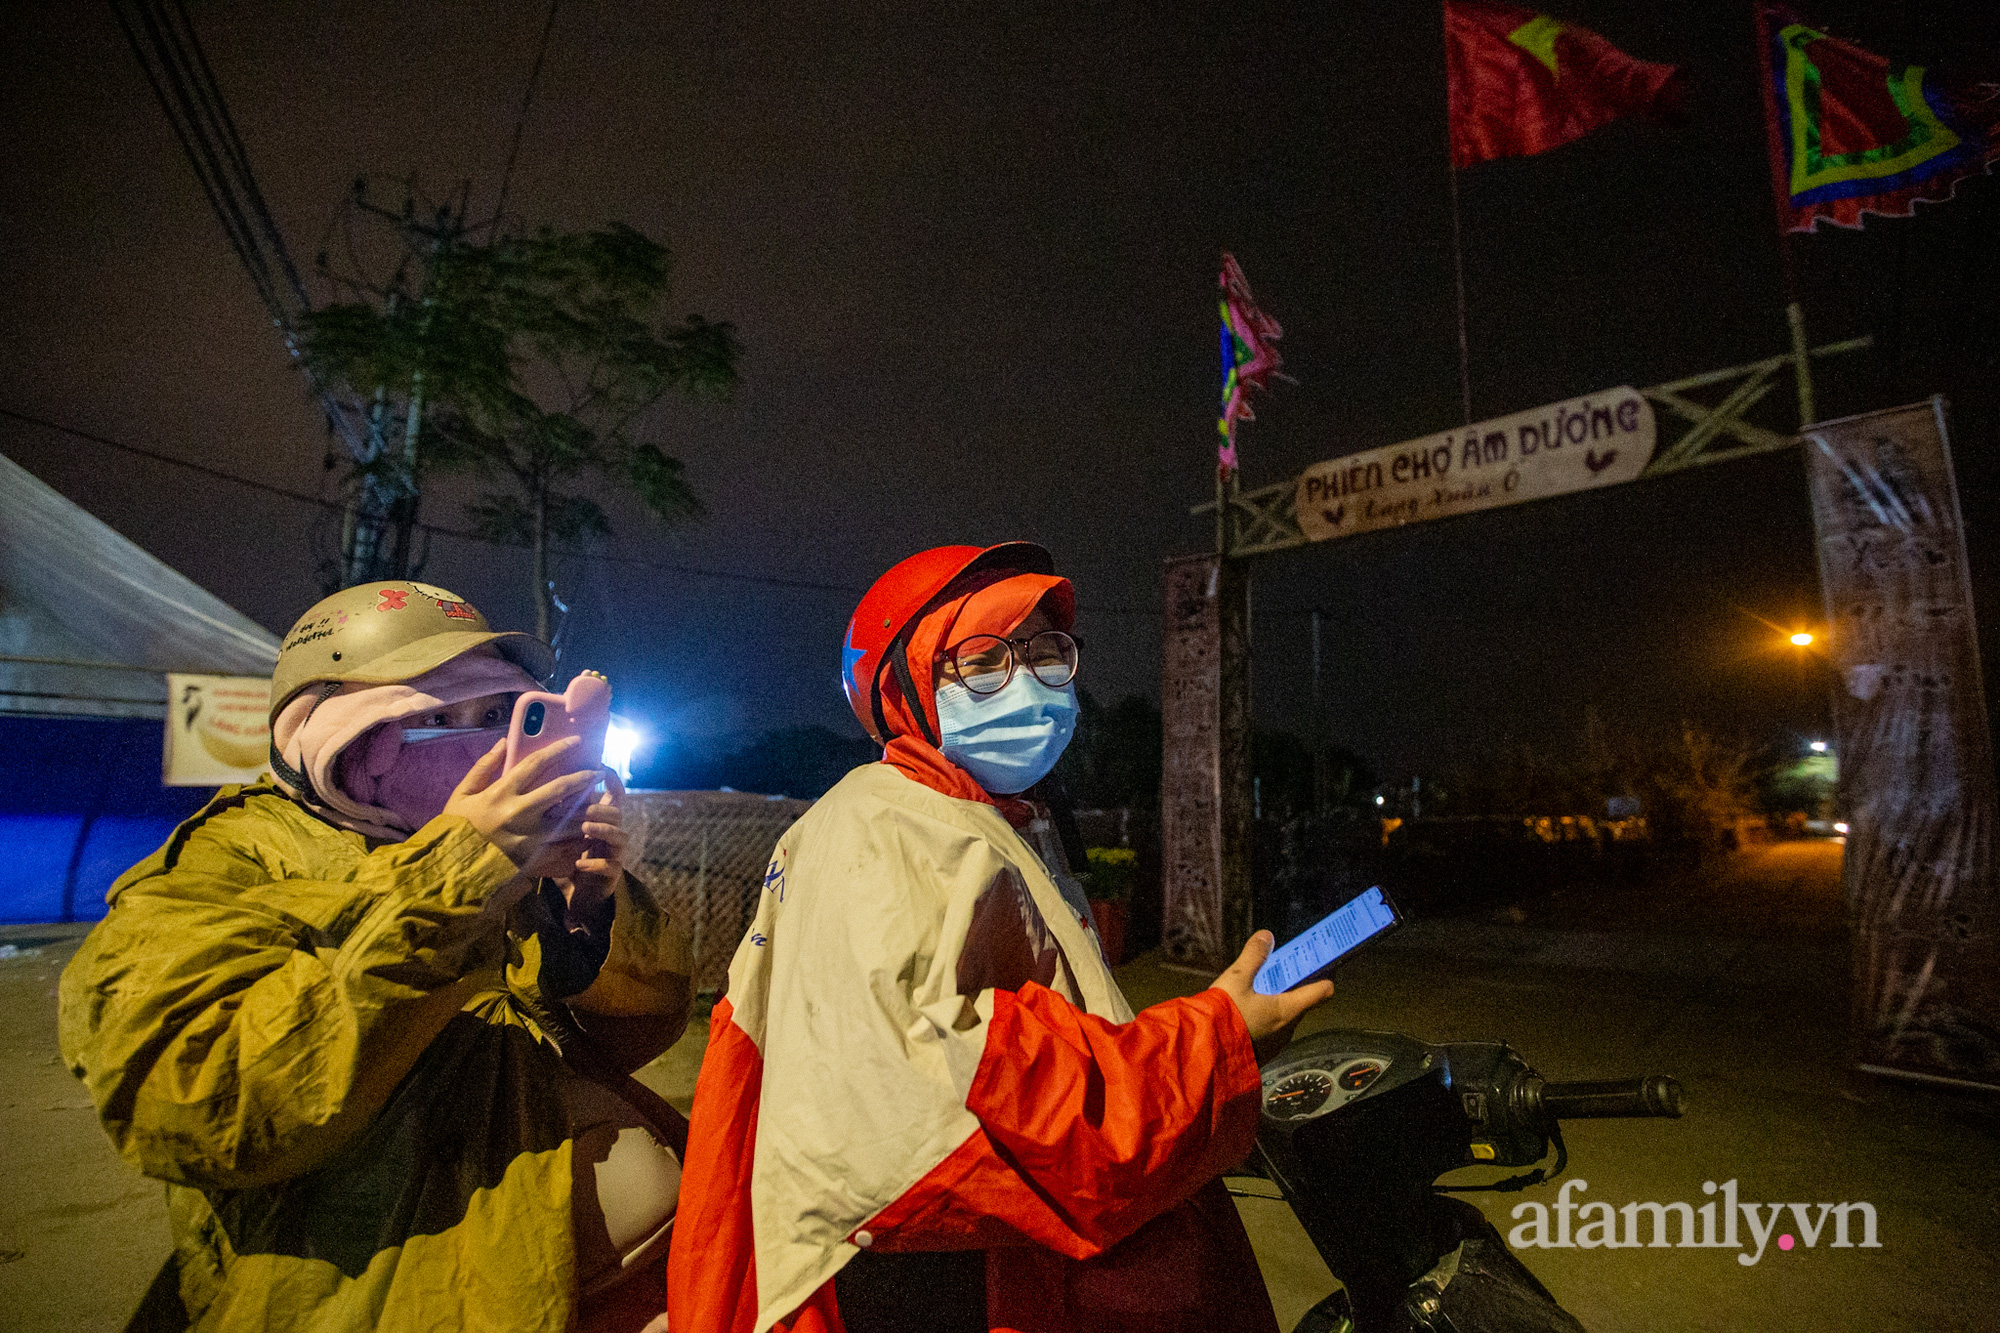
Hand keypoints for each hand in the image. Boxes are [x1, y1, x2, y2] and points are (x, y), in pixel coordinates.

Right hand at [443, 738, 601, 868]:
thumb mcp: (463, 794)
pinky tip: (590, 833)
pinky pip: (567, 849)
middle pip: (561, 789)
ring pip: (570, 821)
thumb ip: (483, 767)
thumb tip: (503, 742)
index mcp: (501, 793)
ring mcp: (530, 839)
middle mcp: (519, 813)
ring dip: (588, 810)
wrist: (453, 869)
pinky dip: (580, 840)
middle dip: (584, 777)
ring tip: (600, 802)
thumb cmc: (457, 828)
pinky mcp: (536, 861)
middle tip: (599, 772)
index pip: (536, 763)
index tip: (577, 741)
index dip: (560, 749)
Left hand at [562, 769, 627, 920]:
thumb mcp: (562, 831)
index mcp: (602, 819)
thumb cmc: (567, 856)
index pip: (614, 794)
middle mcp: (612, 832)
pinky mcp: (612, 874)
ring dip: (602, 830)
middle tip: (580, 805)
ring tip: (585, 828)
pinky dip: (596, 864)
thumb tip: (542, 781)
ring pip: (619, 836)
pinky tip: (580, 864)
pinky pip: (610, 866)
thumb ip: (560, 810)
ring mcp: (615, 852)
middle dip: (599, 807)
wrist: (579, 892)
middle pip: (616, 812)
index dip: (612, 780)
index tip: (600, 767)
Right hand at [1210, 931, 1334, 1064]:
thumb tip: (1267, 936)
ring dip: (1278, 1005)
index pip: (1323, 992)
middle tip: (1282, 972)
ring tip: (1260, 991)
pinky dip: (1266, 1020)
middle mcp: (1288, 1029)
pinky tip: (1247, 1013)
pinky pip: (1271, 1032)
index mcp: (1288, 1009)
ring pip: (1285, 1019)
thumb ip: (1254, 956)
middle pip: (1302, 1004)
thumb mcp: (1236, 978)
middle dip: (1295, 988)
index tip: (1321, 964)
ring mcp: (1276, 1044)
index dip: (1325, 976)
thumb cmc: (1224, 1014)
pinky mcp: (1262, 1054)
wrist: (1203, 1053)